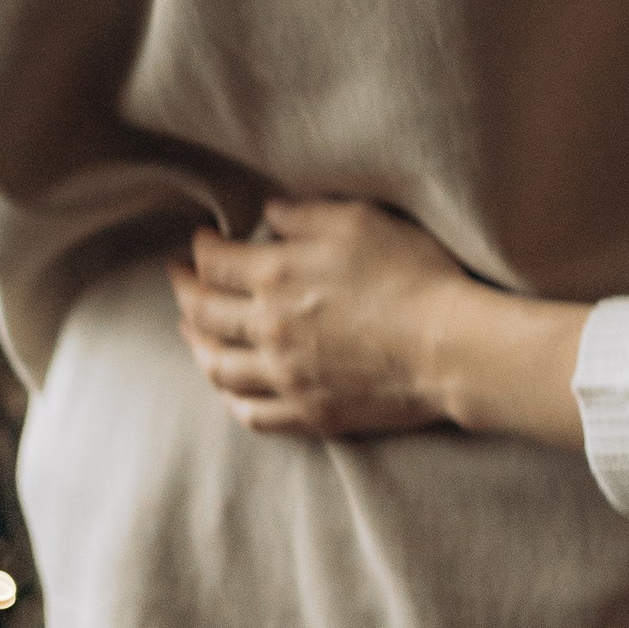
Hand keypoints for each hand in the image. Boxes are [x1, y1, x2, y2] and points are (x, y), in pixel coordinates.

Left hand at [170, 207, 590, 450]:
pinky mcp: (310, 413)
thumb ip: (305, 216)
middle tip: (179, 280)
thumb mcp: (360, 222)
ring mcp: (286, 378)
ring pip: (218, 368)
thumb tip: (268, 213)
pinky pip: (251, 414)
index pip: (213, 263)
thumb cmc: (412, 275)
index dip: (199, 249)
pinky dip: (232, 398)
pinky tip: (231, 388)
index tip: (199, 241)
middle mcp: (269, 330)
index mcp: (276, 277)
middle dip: (184, 292)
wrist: (449, 347)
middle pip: (203, 314)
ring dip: (197, 346)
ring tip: (193, 333)